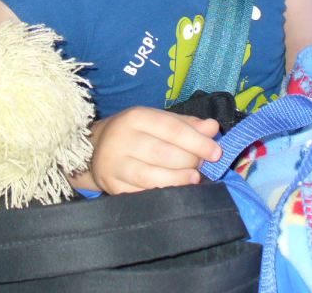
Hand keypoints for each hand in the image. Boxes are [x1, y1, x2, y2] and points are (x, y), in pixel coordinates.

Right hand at [78, 107, 221, 193]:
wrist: (94, 150)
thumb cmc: (136, 133)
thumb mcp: (158, 121)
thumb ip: (187, 125)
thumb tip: (213, 128)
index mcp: (136, 117)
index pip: (171, 129)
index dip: (197, 142)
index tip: (217, 153)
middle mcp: (121, 139)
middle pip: (162, 153)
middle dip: (189, 161)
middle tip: (202, 166)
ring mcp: (114, 165)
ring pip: (151, 176)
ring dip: (178, 180)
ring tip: (194, 179)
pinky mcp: (111, 186)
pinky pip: (140, 194)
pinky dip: (161, 194)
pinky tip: (174, 193)